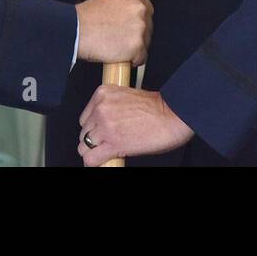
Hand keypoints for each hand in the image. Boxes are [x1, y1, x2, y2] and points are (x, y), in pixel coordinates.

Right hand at [74, 0, 152, 65]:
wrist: (76, 30)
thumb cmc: (86, 18)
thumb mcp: (109, 1)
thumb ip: (123, 7)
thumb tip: (129, 18)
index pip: (147, 10)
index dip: (139, 21)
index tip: (133, 29)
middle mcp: (140, 9)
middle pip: (148, 27)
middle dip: (137, 36)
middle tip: (122, 41)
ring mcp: (140, 27)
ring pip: (145, 43)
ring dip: (134, 48)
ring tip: (116, 48)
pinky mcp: (137, 46)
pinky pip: (141, 58)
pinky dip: (132, 61)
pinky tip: (119, 57)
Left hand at [78, 86, 194, 165]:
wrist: (172, 115)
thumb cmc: (157, 107)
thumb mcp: (126, 97)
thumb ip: (110, 107)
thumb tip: (102, 123)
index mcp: (103, 94)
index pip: (85, 116)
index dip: (94, 127)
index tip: (102, 131)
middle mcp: (101, 108)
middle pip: (84, 131)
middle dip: (95, 139)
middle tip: (108, 142)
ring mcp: (105, 126)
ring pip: (84, 146)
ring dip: (95, 151)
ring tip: (108, 151)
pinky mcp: (112, 143)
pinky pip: (91, 159)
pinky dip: (95, 162)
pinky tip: (105, 160)